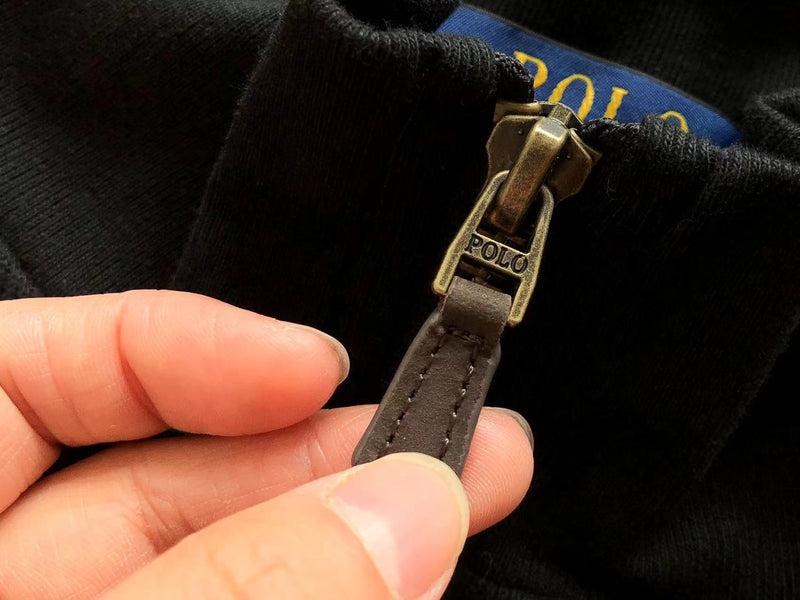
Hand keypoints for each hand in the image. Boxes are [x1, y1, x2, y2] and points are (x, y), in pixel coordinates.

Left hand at [0, 291, 533, 598]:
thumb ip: (235, 589)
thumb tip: (404, 513)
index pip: (29, 367)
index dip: (179, 342)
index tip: (313, 364)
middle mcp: (5, 582)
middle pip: (157, 475)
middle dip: (313, 456)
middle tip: (447, 443)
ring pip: (220, 559)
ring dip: (345, 535)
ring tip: (456, 510)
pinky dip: (324, 592)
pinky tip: (400, 578)